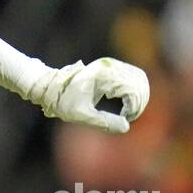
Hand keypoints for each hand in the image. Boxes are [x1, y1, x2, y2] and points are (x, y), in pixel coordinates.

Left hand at [30, 57, 149, 133]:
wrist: (52, 87)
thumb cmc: (64, 102)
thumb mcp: (80, 115)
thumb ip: (103, 122)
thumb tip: (126, 127)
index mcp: (103, 76)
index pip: (133, 89)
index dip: (134, 106)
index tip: (125, 118)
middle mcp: (110, 66)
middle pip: (140, 83)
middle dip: (139, 102)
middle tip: (128, 117)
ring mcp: (112, 65)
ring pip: (140, 78)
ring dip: (139, 96)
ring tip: (128, 111)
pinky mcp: (113, 68)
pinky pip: (134, 76)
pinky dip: (135, 90)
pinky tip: (126, 102)